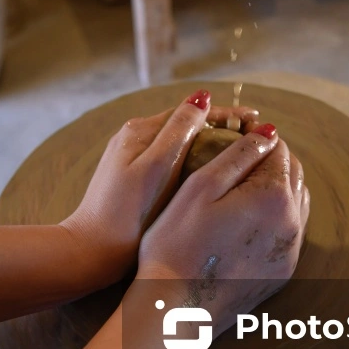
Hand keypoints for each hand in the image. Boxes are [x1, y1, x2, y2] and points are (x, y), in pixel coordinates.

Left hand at [60, 91, 261, 284]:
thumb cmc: (126, 214)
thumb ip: (178, 131)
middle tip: (256, 136)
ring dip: (210, 143)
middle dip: (222, 126)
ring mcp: (133, 158)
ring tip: (241, 152)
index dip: (226, 114)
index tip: (257, 120)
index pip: (191, 111)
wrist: (91, 252)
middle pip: (186, 124)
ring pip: (181, 142)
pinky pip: (173, 160)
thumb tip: (202, 97)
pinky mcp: (134, 179)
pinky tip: (211, 173)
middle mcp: (135, 138)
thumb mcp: (156, 168)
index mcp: (140, 131)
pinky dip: (196, 160)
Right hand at [135, 124, 310, 333]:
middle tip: (239, 153)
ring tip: (243, 183)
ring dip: (277, 185)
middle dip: (272, 158)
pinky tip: (249, 216)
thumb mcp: (200, 187)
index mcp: (274, 197)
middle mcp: (293, 223)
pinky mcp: (282, 272)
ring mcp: (290, 251)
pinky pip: (291, 231)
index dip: (259, 136)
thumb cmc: (178, 245)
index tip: (236, 132)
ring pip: (297, 202)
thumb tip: (268, 132)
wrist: (176, 311)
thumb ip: (239, 154)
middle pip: (294, 173)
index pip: (279, 149)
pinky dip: (277, 214)